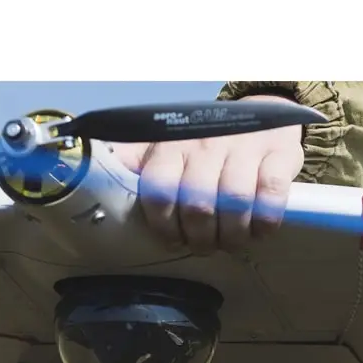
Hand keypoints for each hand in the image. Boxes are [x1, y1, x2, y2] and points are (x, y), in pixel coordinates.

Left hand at [112, 95, 303, 254]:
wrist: (263, 115)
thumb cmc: (205, 144)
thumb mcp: (163, 147)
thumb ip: (130, 163)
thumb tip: (83, 176)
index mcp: (172, 148)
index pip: (159, 191)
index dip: (164, 225)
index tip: (173, 240)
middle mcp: (205, 145)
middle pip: (198, 205)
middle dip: (200, 238)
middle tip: (205, 246)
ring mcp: (243, 149)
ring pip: (235, 203)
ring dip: (232, 236)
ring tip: (230, 242)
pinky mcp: (279, 155)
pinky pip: (271, 196)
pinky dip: (265, 222)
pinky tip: (259, 230)